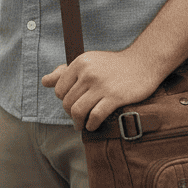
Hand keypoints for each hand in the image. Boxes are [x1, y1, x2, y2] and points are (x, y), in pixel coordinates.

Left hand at [42, 50, 161, 131]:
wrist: (143, 62)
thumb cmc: (113, 65)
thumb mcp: (88, 62)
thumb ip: (65, 72)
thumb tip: (45, 81)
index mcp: (80, 63)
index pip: (59, 90)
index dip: (64, 100)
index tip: (73, 104)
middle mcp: (88, 73)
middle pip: (67, 103)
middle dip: (70, 114)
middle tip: (78, 118)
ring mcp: (101, 85)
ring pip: (78, 111)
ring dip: (78, 123)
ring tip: (82, 125)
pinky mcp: (115, 97)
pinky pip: (95, 116)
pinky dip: (91, 125)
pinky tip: (93, 125)